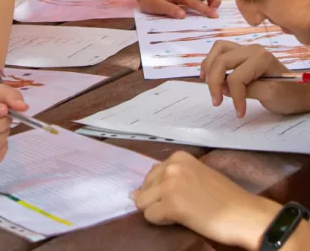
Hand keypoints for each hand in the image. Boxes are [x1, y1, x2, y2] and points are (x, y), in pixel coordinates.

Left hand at [133, 151, 278, 250]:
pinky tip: (179, 219)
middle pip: (144, 187)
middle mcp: (171, 166)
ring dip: (157, 210)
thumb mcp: (195, 176)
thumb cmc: (223, 197)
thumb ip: (169, 178)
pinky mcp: (171, 204)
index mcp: (178, 157)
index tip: (182, 196)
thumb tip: (135, 192)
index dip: (162, 190)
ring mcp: (169, 184)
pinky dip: (160, 221)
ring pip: (142, 201)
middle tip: (181, 207)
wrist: (243, 213)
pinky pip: (150, 215)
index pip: (152, 174)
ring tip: (180, 212)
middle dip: (156, 199)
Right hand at [201, 42, 309, 117]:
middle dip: (214, 81)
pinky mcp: (242, 54)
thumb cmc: (288, 95)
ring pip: (218, 49)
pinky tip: (210, 74)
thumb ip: (245, 90)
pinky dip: (212, 61)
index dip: (234, 96)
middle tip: (216, 100)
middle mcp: (251, 49)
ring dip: (209, 66)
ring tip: (206, 83)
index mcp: (261, 58)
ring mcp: (246, 50)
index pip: (236, 76)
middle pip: (222, 59)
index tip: (239, 113)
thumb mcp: (269, 95)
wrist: (299, 92)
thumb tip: (223, 89)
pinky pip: (221, 51)